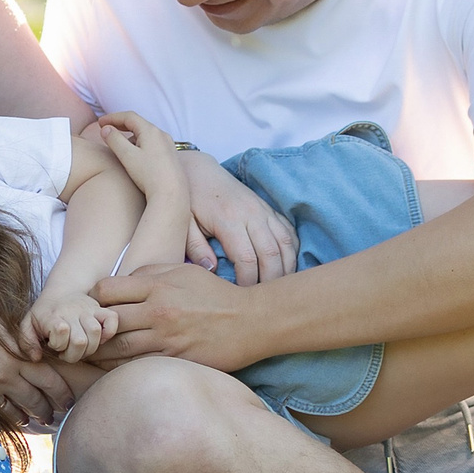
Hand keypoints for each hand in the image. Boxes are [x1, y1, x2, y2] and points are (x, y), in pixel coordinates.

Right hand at [0, 294, 75, 423]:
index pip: (49, 378)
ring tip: (45, 419)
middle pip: (38, 398)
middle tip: (63, 413)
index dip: (63, 391)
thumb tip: (35, 348)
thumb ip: (18, 337)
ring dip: (34, 415)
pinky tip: (19, 419)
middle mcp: (5, 374)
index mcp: (15, 354)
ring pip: (20, 409)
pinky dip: (12, 416)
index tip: (71, 397)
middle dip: (53, 408)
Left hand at [28, 290, 117, 364]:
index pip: (60, 331)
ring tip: (80, 348)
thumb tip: (37, 357)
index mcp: (52, 316)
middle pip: (80, 341)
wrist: (62, 291)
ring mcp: (88, 310)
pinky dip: (109, 332)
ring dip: (89, 348)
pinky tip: (98, 339)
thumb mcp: (28, 326)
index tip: (53, 345)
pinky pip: (113, 320)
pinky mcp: (101, 310)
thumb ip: (26, 343)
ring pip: (96, 333)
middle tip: (67, 352)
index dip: (58, 345)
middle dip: (74, 354)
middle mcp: (71, 311)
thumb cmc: (43, 315)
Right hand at [89, 110, 188, 198]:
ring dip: (130, 136)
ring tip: (119, 145)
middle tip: (107, 129)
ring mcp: (168, 145)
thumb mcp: (127, 156)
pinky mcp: (170, 157)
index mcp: (151, 131)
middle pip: (138, 124)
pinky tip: (135, 156)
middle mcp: (162, 135)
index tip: (100, 122)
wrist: (171, 194)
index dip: (112, 117)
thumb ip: (114, 140)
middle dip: (121, 125)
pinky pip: (152, 144)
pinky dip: (140, 144)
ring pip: (145, 135)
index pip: (129, 117)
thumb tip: (106, 129)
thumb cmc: (149, 175)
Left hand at [91, 262, 272, 372]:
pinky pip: (138, 366)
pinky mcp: (176, 360)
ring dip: (100, 352)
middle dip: (91, 328)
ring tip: (89, 354)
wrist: (251, 321)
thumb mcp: (184, 270)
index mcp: (158, 286)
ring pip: (118, 348)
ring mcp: (167, 339)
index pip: (106, 290)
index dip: (94, 298)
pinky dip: (120, 368)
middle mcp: (159, 312)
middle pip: (107, 321)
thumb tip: (122, 278)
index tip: (94, 306)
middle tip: (82, 334)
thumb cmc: (216, 294)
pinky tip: (112, 369)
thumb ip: (151, 271)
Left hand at [179, 151, 298, 286]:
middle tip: (265, 302)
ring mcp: (263, 210)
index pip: (247, 258)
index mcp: (228, 219)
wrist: (197, 170)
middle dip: (271, 281)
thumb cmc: (187, 200)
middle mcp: (251, 214)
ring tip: (279, 290)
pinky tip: (286, 268)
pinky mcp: (269, 209)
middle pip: (272, 254)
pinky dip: (291, 251)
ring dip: (287, 268)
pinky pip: (288, 232)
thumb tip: (212, 271)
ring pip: (286, 243)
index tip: (241, 298)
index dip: (248, 282)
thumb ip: (195, 247)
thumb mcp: (183, 223)